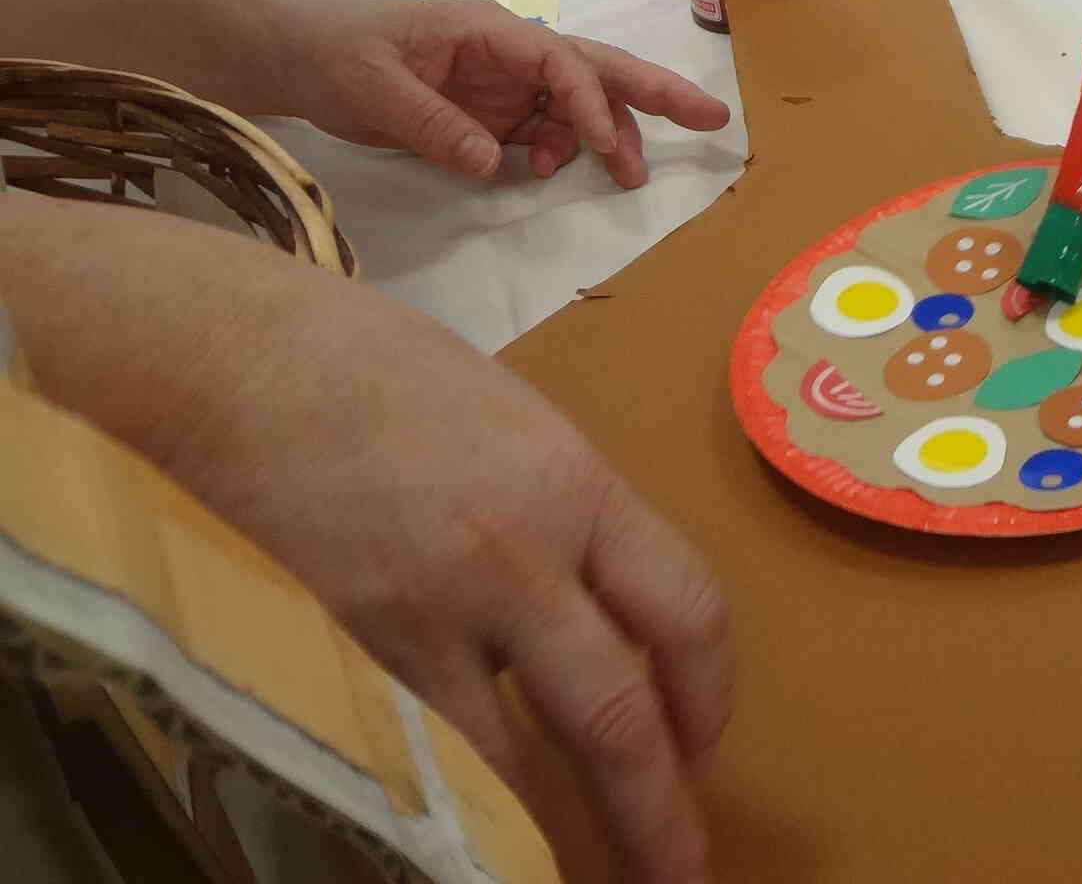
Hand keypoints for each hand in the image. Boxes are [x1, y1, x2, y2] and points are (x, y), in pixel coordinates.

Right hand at [6, 209, 733, 882]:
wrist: (250, 365)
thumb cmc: (386, 372)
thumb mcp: (520, 425)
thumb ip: (566, 514)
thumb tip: (599, 592)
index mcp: (580, 486)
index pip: (687, 607)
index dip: (712, 688)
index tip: (711, 735)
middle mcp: (527, 557)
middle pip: (622, 707)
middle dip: (665, 800)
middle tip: (687, 864)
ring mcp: (439, 613)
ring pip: (535, 747)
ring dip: (584, 815)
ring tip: (618, 864)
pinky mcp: (364, 647)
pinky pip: (447, 743)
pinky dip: (486, 792)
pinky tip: (503, 825)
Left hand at [270, 0, 730, 188]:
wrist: (299, 56)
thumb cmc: (336, 53)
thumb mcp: (375, 88)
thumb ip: (434, 125)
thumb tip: (494, 162)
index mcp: (491, 30)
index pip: (560, 62)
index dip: (590, 102)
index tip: (604, 145)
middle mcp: (511, 53)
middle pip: (596, 70)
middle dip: (655, 94)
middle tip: (712, 116)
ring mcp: (504, 84)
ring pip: (578, 107)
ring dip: (607, 137)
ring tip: (627, 177)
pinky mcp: (490, 112)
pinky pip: (542, 132)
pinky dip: (557, 153)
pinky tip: (541, 174)